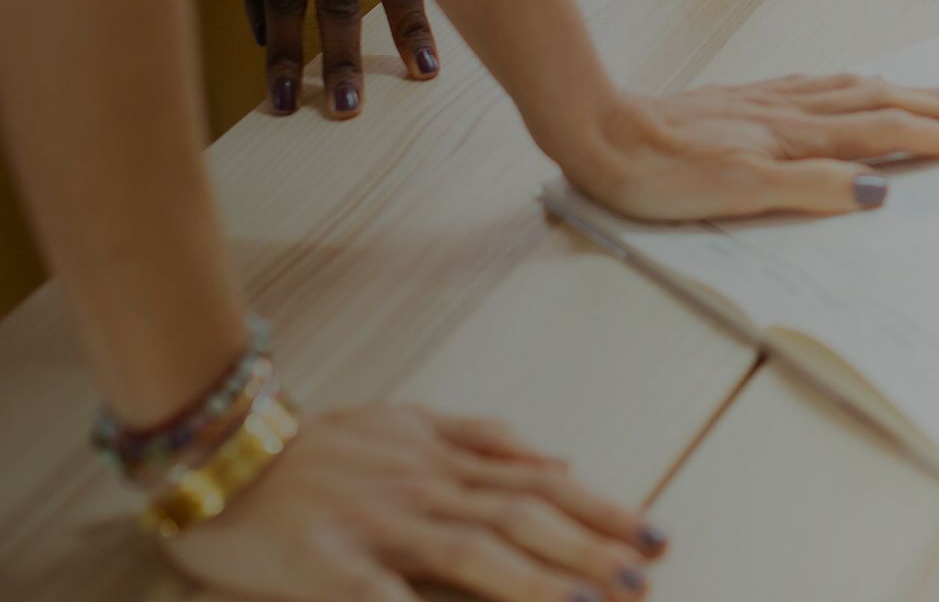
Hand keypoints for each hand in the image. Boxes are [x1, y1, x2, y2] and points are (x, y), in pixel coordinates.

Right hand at [164, 403, 664, 600]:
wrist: (216, 445)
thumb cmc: (314, 445)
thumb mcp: (407, 421)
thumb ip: (482, 440)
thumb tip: (560, 461)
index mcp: (443, 457)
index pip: (542, 485)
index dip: (603, 510)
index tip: (655, 537)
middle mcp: (422, 486)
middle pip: (522, 519)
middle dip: (589, 550)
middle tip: (644, 579)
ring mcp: (377, 523)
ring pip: (471, 551)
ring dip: (534, 581)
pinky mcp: (326, 562)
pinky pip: (378, 597)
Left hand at [569, 74, 938, 221]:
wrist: (602, 133)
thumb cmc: (662, 174)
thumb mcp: (738, 195)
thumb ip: (812, 189)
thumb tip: (879, 191)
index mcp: (799, 137)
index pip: (888, 134)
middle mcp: (795, 112)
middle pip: (885, 104)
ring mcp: (773, 101)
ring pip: (859, 90)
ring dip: (910, 92)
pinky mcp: (750, 98)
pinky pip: (824, 85)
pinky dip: (859, 85)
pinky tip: (861, 84)